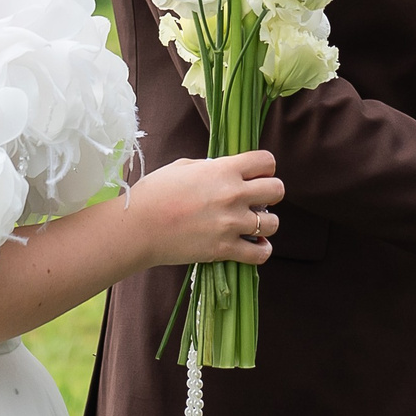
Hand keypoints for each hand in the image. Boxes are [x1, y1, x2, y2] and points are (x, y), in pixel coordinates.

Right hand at [128, 152, 282, 266]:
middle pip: (277, 190)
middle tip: (257, 200)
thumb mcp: (183, 167)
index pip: (266, 161)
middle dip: (271, 193)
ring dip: (266, 223)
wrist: (138, 227)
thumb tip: (225, 171)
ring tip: (253, 225)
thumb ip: (211, 168)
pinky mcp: (225, 248)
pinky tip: (254, 245)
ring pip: (273, 223)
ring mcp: (231, 223)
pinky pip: (261, 253)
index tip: (257, 175)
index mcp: (223, 170)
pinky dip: (262, 250)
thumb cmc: (154, 193)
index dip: (265, 168)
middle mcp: (233, 194)